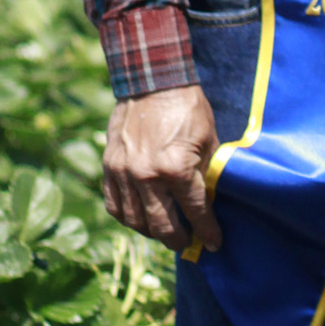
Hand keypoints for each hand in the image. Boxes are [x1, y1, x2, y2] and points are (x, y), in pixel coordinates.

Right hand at [103, 85, 221, 253]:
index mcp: (176, 168)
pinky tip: (141, 218)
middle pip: (162, 226)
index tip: (215, 243)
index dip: (208, 231)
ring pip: (135, 221)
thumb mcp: (208, 140)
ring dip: (152, 232)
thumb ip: (207, 174)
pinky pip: (114, 206)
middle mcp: (146, 176)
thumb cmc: (187, 108)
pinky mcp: (109, 167)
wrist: (152, 81)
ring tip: (166, 232)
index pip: (195, 212)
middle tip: (189, 244)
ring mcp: (123, 173)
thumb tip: (211, 204)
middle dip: (178, 240)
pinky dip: (128, 218)